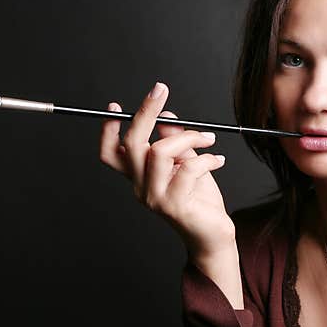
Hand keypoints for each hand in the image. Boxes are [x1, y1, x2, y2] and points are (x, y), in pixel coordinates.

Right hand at [99, 82, 236, 256]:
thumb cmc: (200, 201)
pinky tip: (218, 160)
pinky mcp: (174, 206)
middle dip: (145, 112)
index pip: (111, 154)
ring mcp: (155, 198)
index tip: (116, 106)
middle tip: (160, 90)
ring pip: (159, 152)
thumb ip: (174, 142)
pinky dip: (206, 158)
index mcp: (139, 177)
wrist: (214, 236)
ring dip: (187, 137)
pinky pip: (187, 169)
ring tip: (208, 140)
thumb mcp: (187, 164)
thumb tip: (165, 117)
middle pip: (132, 144)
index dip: (108, 130)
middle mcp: (141, 188)